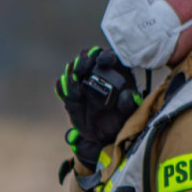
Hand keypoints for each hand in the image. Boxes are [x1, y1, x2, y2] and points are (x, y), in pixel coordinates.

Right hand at [55, 47, 140, 166]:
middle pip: (87, 56)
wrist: (104, 136)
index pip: (108, 55)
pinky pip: (62, 84)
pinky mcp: (69, 92)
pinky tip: (69, 96)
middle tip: (81, 71)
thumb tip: (126, 97)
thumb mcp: (129, 112)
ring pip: (72, 68)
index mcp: (114, 71)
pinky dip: (63, 87)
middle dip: (82, 61)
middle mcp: (96, 72)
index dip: (104, 56)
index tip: (101, 62)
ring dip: (72, 74)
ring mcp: (81, 80)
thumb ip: (129, 103)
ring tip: (76, 89)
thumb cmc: (120, 119)